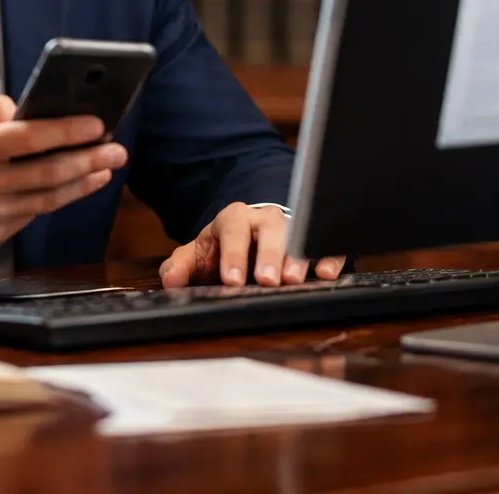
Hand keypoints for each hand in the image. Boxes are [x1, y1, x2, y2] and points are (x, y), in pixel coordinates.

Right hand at [0, 95, 126, 259]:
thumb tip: (24, 108)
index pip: (29, 137)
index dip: (67, 131)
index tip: (96, 124)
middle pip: (49, 172)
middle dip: (90, 159)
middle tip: (117, 149)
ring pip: (48, 199)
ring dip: (83, 183)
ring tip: (106, 168)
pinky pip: (32, 215)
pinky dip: (57, 200)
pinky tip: (76, 187)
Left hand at [158, 202, 347, 287]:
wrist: (253, 234)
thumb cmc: (226, 248)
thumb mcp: (200, 254)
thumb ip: (182, 266)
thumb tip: (171, 279)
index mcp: (234, 218)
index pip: (233, 230)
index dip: (233, 254)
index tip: (232, 280)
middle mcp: (265, 218)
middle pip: (270, 228)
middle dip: (269, 254)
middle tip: (268, 281)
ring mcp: (293, 226)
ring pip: (299, 233)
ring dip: (299, 257)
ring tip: (296, 279)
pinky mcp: (315, 239)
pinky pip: (325, 242)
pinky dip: (328, 256)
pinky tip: (327, 274)